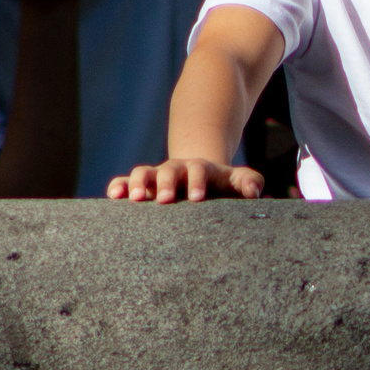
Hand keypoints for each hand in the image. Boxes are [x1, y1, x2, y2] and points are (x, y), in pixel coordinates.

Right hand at [108, 158, 265, 202]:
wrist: (198, 178)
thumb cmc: (221, 184)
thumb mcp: (237, 181)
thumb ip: (249, 182)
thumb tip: (255, 192)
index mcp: (199, 169)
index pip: (198, 171)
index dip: (197, 182)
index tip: (198, 199)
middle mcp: (175, 170)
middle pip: (168, 170)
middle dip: (166, 183)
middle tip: (166, 200)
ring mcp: (155, 176)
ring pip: (142, 172)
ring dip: (138, 183)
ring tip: (136, 199)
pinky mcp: (141, 185)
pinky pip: (125, 181)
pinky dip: (119, 186)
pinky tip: (114, 196)